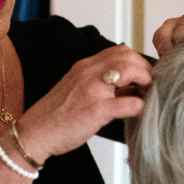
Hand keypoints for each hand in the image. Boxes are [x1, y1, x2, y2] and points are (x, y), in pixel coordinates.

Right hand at [15, 45, 152, 160]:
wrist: (35, 132)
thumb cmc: (57, 115)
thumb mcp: (78, 89)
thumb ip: (101, 83)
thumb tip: (132, 87)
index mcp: (85, 66)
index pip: (120, 51)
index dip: (137, 62)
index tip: (142, 77)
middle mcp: (89, 72)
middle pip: (129, 56)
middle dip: (145, 70)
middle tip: (149, 87)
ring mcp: (93, 89)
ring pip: (131, 71)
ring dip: (146, 83)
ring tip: (145, 97)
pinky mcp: (97, 109)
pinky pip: (129, 103)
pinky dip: (140, 107)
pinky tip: (139, 114)